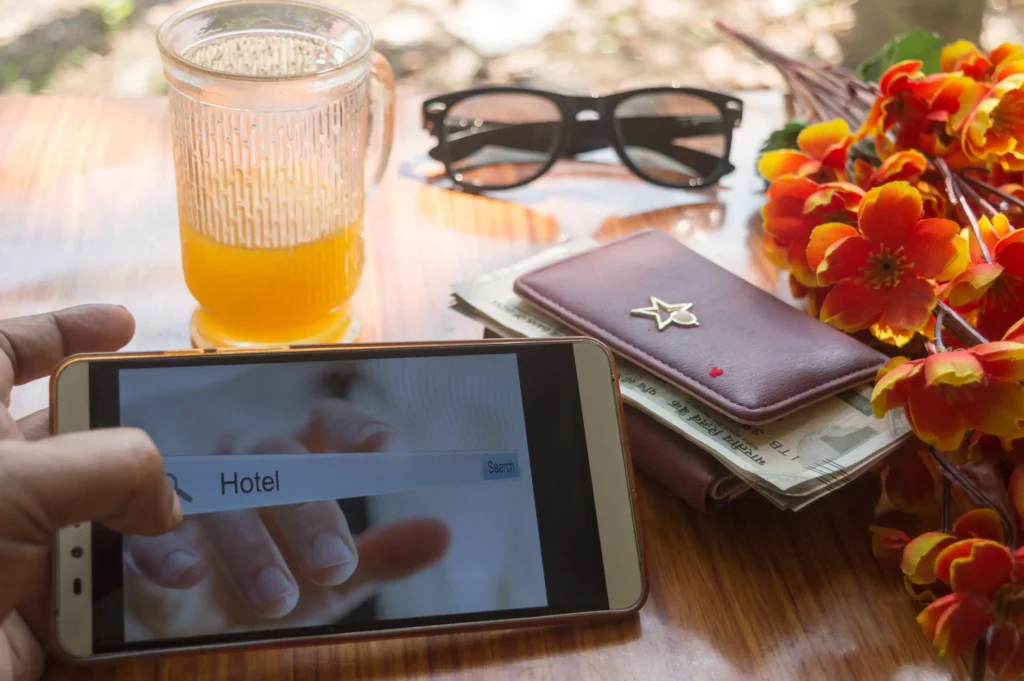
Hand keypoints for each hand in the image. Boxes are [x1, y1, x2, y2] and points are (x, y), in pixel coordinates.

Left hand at [0, 305, 181, 680]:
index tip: (125, 325)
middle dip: (126, 436)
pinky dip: (126, 580)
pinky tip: (166, 579)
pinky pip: (88, 577)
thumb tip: (166, 498)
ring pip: (88, 509)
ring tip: (190, 517)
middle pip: (66, 433)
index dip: (65, 328)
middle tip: (185, 436)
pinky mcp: (18, 600)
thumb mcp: (19, 484)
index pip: (7, 351)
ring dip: (138, 519)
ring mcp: (1, 539)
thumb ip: (114, 467)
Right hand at [122, 398, 451, 637]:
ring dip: (251, 547)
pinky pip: (150, 530)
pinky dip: (167, 550)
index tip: (388, 452)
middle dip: (311, 515)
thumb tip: (441, 534)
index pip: (328, 423)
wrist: (207, 624)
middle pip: (282, 462)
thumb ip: (386, 554)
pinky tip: (189, 574)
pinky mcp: (148, 531)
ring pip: (224, 498)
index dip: (357, 429)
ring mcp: (197, 492)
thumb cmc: (282, 581)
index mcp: (300, 461)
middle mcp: (250, 463)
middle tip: (335, 565)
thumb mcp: (340, 578)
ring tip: (278, 597)